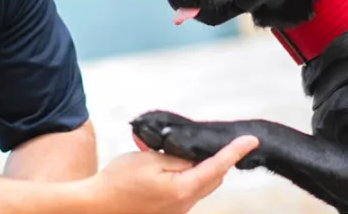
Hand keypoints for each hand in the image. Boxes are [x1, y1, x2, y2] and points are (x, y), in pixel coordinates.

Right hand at [88, 135, 258, 213]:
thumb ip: (178, 157)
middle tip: (214, 141)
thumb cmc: (119, 180)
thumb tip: (197, 157)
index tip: (250, 141)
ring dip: (197, 167)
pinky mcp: (168, 212)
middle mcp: (184, 204)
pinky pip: (186, 190)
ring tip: (174, 151)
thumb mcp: (150, 160)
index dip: (234, 152)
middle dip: (216, 159)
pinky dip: (184, 175)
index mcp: (182, 190)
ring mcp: (177, 210)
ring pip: (199, 184)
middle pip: (213, 178)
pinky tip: (165, 164)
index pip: (217, 167)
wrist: (97, 205)